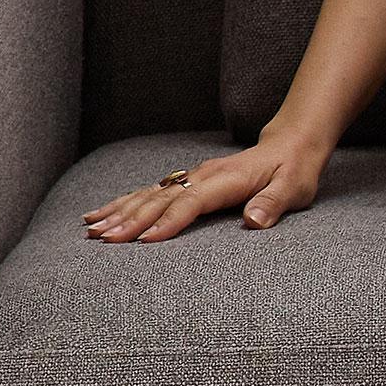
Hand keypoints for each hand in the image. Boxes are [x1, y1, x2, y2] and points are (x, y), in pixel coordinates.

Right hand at [83, 134, 328, 240]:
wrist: (291, 145)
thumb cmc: (294, 170)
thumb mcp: (294, 187)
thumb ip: (274, 203)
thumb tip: (254, 221)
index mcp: (226, 179)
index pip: (191, 202)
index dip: (168, 222)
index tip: (144, 241)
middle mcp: (201, 175)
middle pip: (161, 199)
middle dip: (130, 220)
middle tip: (103, 240)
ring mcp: (190, 176)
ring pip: (148, 195)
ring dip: (119, 211)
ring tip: (90, 229)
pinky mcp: (185, 181)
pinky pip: (148, 193)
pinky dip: (122, 203)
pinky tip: (100, 214)